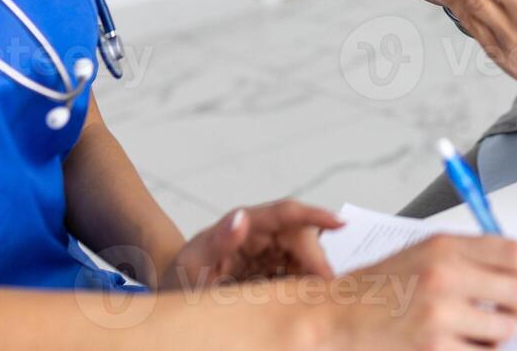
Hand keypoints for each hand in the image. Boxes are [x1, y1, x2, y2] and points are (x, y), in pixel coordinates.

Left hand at [161, 200, 343, 290]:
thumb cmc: (179, 281)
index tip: (342, 223)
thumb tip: (242, 217)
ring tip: (308, 299)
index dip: (316, 215)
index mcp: (244, 225)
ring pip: (306, 258)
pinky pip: (299, 276)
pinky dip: (305, 287)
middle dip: (317, 262)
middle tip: (321, 292)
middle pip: (304, 239)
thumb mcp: (193, 264)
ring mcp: (269, 254)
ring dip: (313, 275)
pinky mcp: (273, 272)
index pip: (287, 213)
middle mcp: (262, 234)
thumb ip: (218, 241)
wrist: (174, 298)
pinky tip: (300, 303)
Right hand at [321, 235, 516, 349]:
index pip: (515, 252)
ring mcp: (440, 316)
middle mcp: (445, 276)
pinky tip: (463, 347)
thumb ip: (466, 259)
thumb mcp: (419, 255)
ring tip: (479, 334)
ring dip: (501, 337)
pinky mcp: (435, 350)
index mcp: (444, 247)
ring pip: (506, 329)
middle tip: (516, 315)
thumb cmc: (374, 290)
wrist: (331, 318)